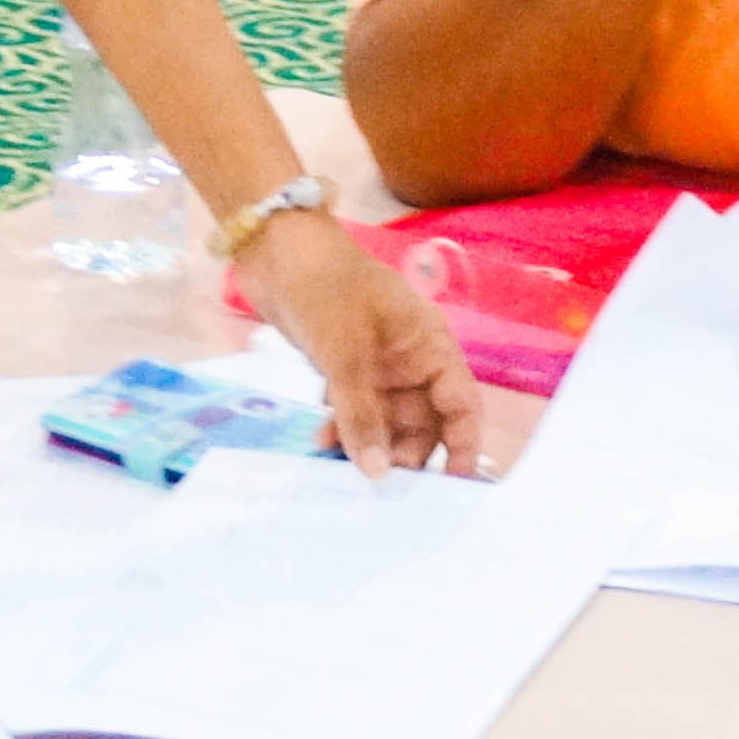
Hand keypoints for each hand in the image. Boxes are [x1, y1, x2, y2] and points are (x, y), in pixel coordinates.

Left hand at [242, 209, 486, 476]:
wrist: (276, 248)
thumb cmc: (326, 289)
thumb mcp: (347, 354)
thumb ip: (363, 416)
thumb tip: (379, 475)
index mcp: (429, 344)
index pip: (461, 403)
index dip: (462, 445)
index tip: (449, 490)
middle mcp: (410, 359)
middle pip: (424, 421)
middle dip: (405, 454)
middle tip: (378, 485)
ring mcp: (378, 364)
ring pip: (386, 421)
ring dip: (368, 443)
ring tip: (339, 465)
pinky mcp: (346, 367)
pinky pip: (354, 411)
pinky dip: (342, 428)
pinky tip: (320, 440)